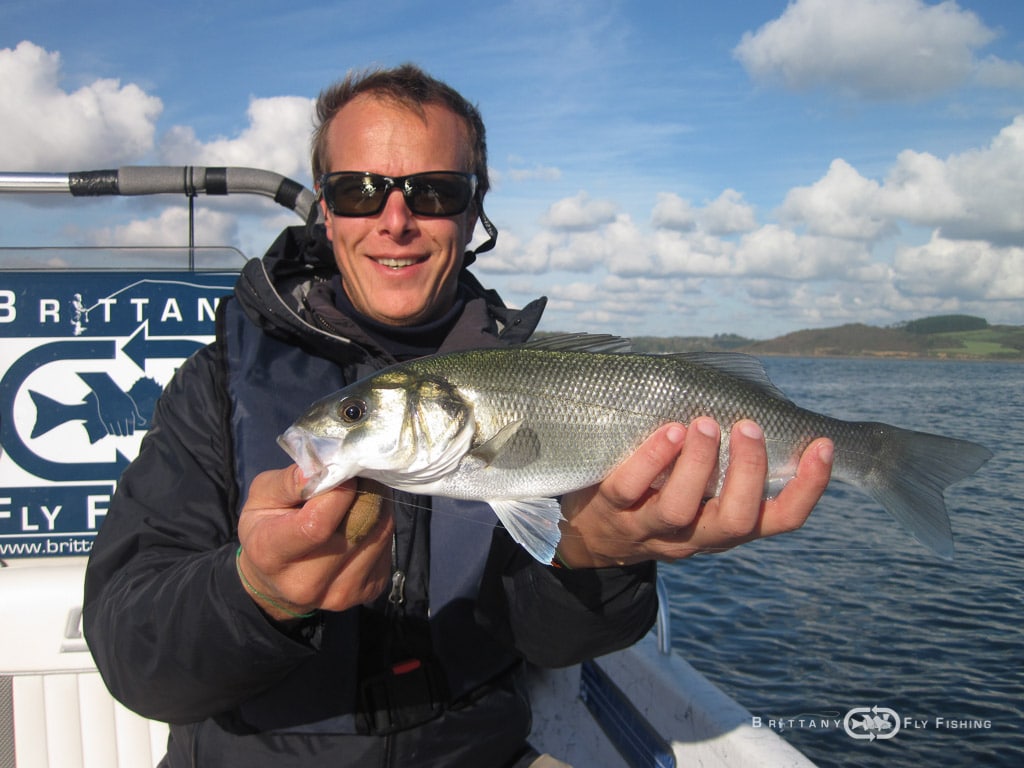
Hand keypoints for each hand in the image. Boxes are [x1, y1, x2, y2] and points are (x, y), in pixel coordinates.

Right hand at [236, 467, 392, 620]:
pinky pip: (387, 544)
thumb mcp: (262, 496)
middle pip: (359, 524)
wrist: (277, 581)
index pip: (317, 524)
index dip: (338, 491)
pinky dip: (381, 524)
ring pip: (380, 531)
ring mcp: (341, 593)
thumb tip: (325, 465)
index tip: (341, 473)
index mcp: (272, 554)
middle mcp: (307, 582)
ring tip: (358, 497)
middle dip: (362, 491)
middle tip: (355, 478)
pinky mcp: (368, 592)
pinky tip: (362, 520)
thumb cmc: (267, 527)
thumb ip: (291, 481)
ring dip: (376, 505)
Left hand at [557, 418, 832, 566]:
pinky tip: (666, 432)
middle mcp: (695, 534)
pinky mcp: (611, 512)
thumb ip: (726, 454)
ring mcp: (650, 527)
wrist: (589, 533)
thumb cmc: (657, 490)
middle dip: (749, 471)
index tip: (823, 445)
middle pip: (735, 519)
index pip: (780, 519)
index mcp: (725, 525)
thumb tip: (758, 396)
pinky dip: (651, 459)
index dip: (808, 488)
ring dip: (697, 463)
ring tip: (703, 424)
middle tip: (749, 426)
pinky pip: (630, 488)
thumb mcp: (698, 483)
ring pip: (681, 508)